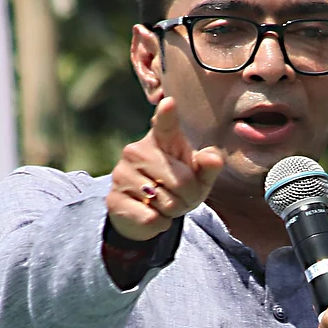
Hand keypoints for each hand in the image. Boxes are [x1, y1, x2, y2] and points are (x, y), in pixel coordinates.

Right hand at [106, 97, 224, 240]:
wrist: (145, 214)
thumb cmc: (177, 187)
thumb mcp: (198, 177)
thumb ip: (208, 167)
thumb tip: (214, 158)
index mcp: (161, 139)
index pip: (165, 124)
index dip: (167, 114)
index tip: (169, 103)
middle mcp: (137, 151)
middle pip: (181, 181)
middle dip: (188, 197)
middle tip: (179, 196)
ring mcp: (122, 174)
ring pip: (166, 202)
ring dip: (172, 211)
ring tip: (162, 204)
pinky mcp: (114, 199)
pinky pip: (151, 218)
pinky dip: (159, 223)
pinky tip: (150, 215)